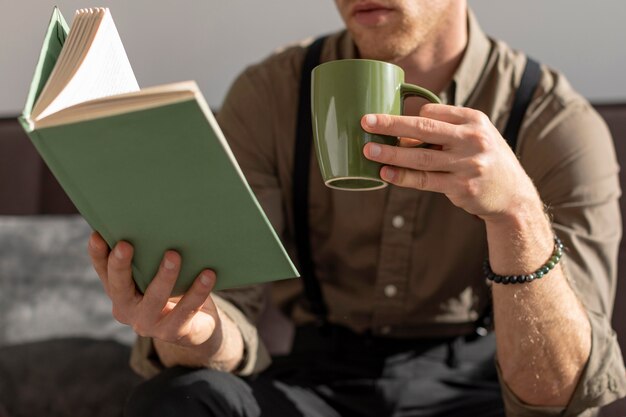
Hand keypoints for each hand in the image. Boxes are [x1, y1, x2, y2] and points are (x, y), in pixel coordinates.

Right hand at [88, 232, 220, 348]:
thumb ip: (150, 257)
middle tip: (125, 245)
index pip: (104, 272)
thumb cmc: (173, 289)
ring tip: (173, 255)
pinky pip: (186, 310)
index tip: (97, 235)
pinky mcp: (173, 332)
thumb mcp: (156, 274)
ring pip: (155, 298)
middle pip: (119, 287)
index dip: (98, 255)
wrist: (196, 327)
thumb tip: (157, 219)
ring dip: (164, 276)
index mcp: (119, 292)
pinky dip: (197, 291)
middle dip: (121, 265)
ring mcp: (149, 324)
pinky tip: (208, 274)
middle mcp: (128, 310)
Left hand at [361, 103, 539, 220]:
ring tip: (368, 151)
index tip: (383, 122)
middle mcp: (474, 139)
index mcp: (475, 120)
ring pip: (421, 157)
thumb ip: (446, 128)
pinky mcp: (462, 187)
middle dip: (392, 124)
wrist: (513, 195)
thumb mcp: (475, 136)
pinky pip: (425, 180)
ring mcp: (468, 164)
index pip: (433, 111)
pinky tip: (385, 174)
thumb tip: (401, 128)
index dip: (407, 117)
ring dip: (391, 154)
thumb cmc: (485, 160)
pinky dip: (403, 177)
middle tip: (366, 121)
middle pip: (424, 128)